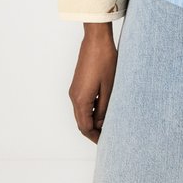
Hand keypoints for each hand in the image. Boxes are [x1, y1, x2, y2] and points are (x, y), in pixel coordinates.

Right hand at [68, 24, 117, 143]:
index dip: (95, 137)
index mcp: (81, 100)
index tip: (105, 142)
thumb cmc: (105, 61)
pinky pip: (82, 103)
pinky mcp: (78, 83)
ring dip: (91, 120)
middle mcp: (74, 97)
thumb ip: (103, 108)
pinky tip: (102, 109)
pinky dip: (90, 110)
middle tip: (106, 137)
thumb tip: (100, 124)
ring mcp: (74, 89)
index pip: (85, 127)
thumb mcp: (108, 87)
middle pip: (81, 122)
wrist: (96, 40)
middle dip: (92, 131)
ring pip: (81, 113)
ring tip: (106, 124)